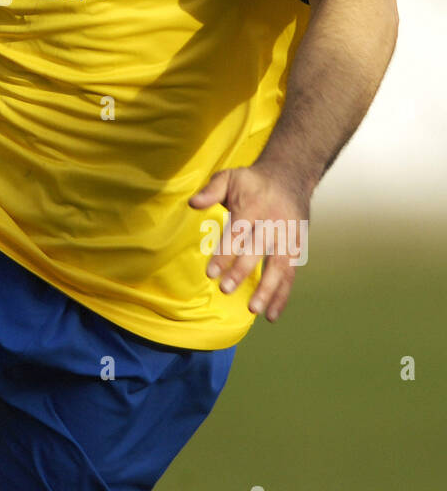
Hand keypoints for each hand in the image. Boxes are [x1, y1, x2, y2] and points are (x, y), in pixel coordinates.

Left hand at [188, 166, 308, 322]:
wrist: (290, 175)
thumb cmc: (252, 181)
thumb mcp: (230, 176)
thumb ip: (211, 189)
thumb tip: (192, 203)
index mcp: (253, 205)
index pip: (238, 231)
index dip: (225, 253)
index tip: (210, 273)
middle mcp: (273, 222)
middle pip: (258, 249)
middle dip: (242, 271)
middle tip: (225, 290)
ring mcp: (288, 236)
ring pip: (280, 265)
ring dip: (268, 289)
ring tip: (254, 310)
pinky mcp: (297, 247)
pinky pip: (291, 274)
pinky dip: (283, 295)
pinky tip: (271, 315)